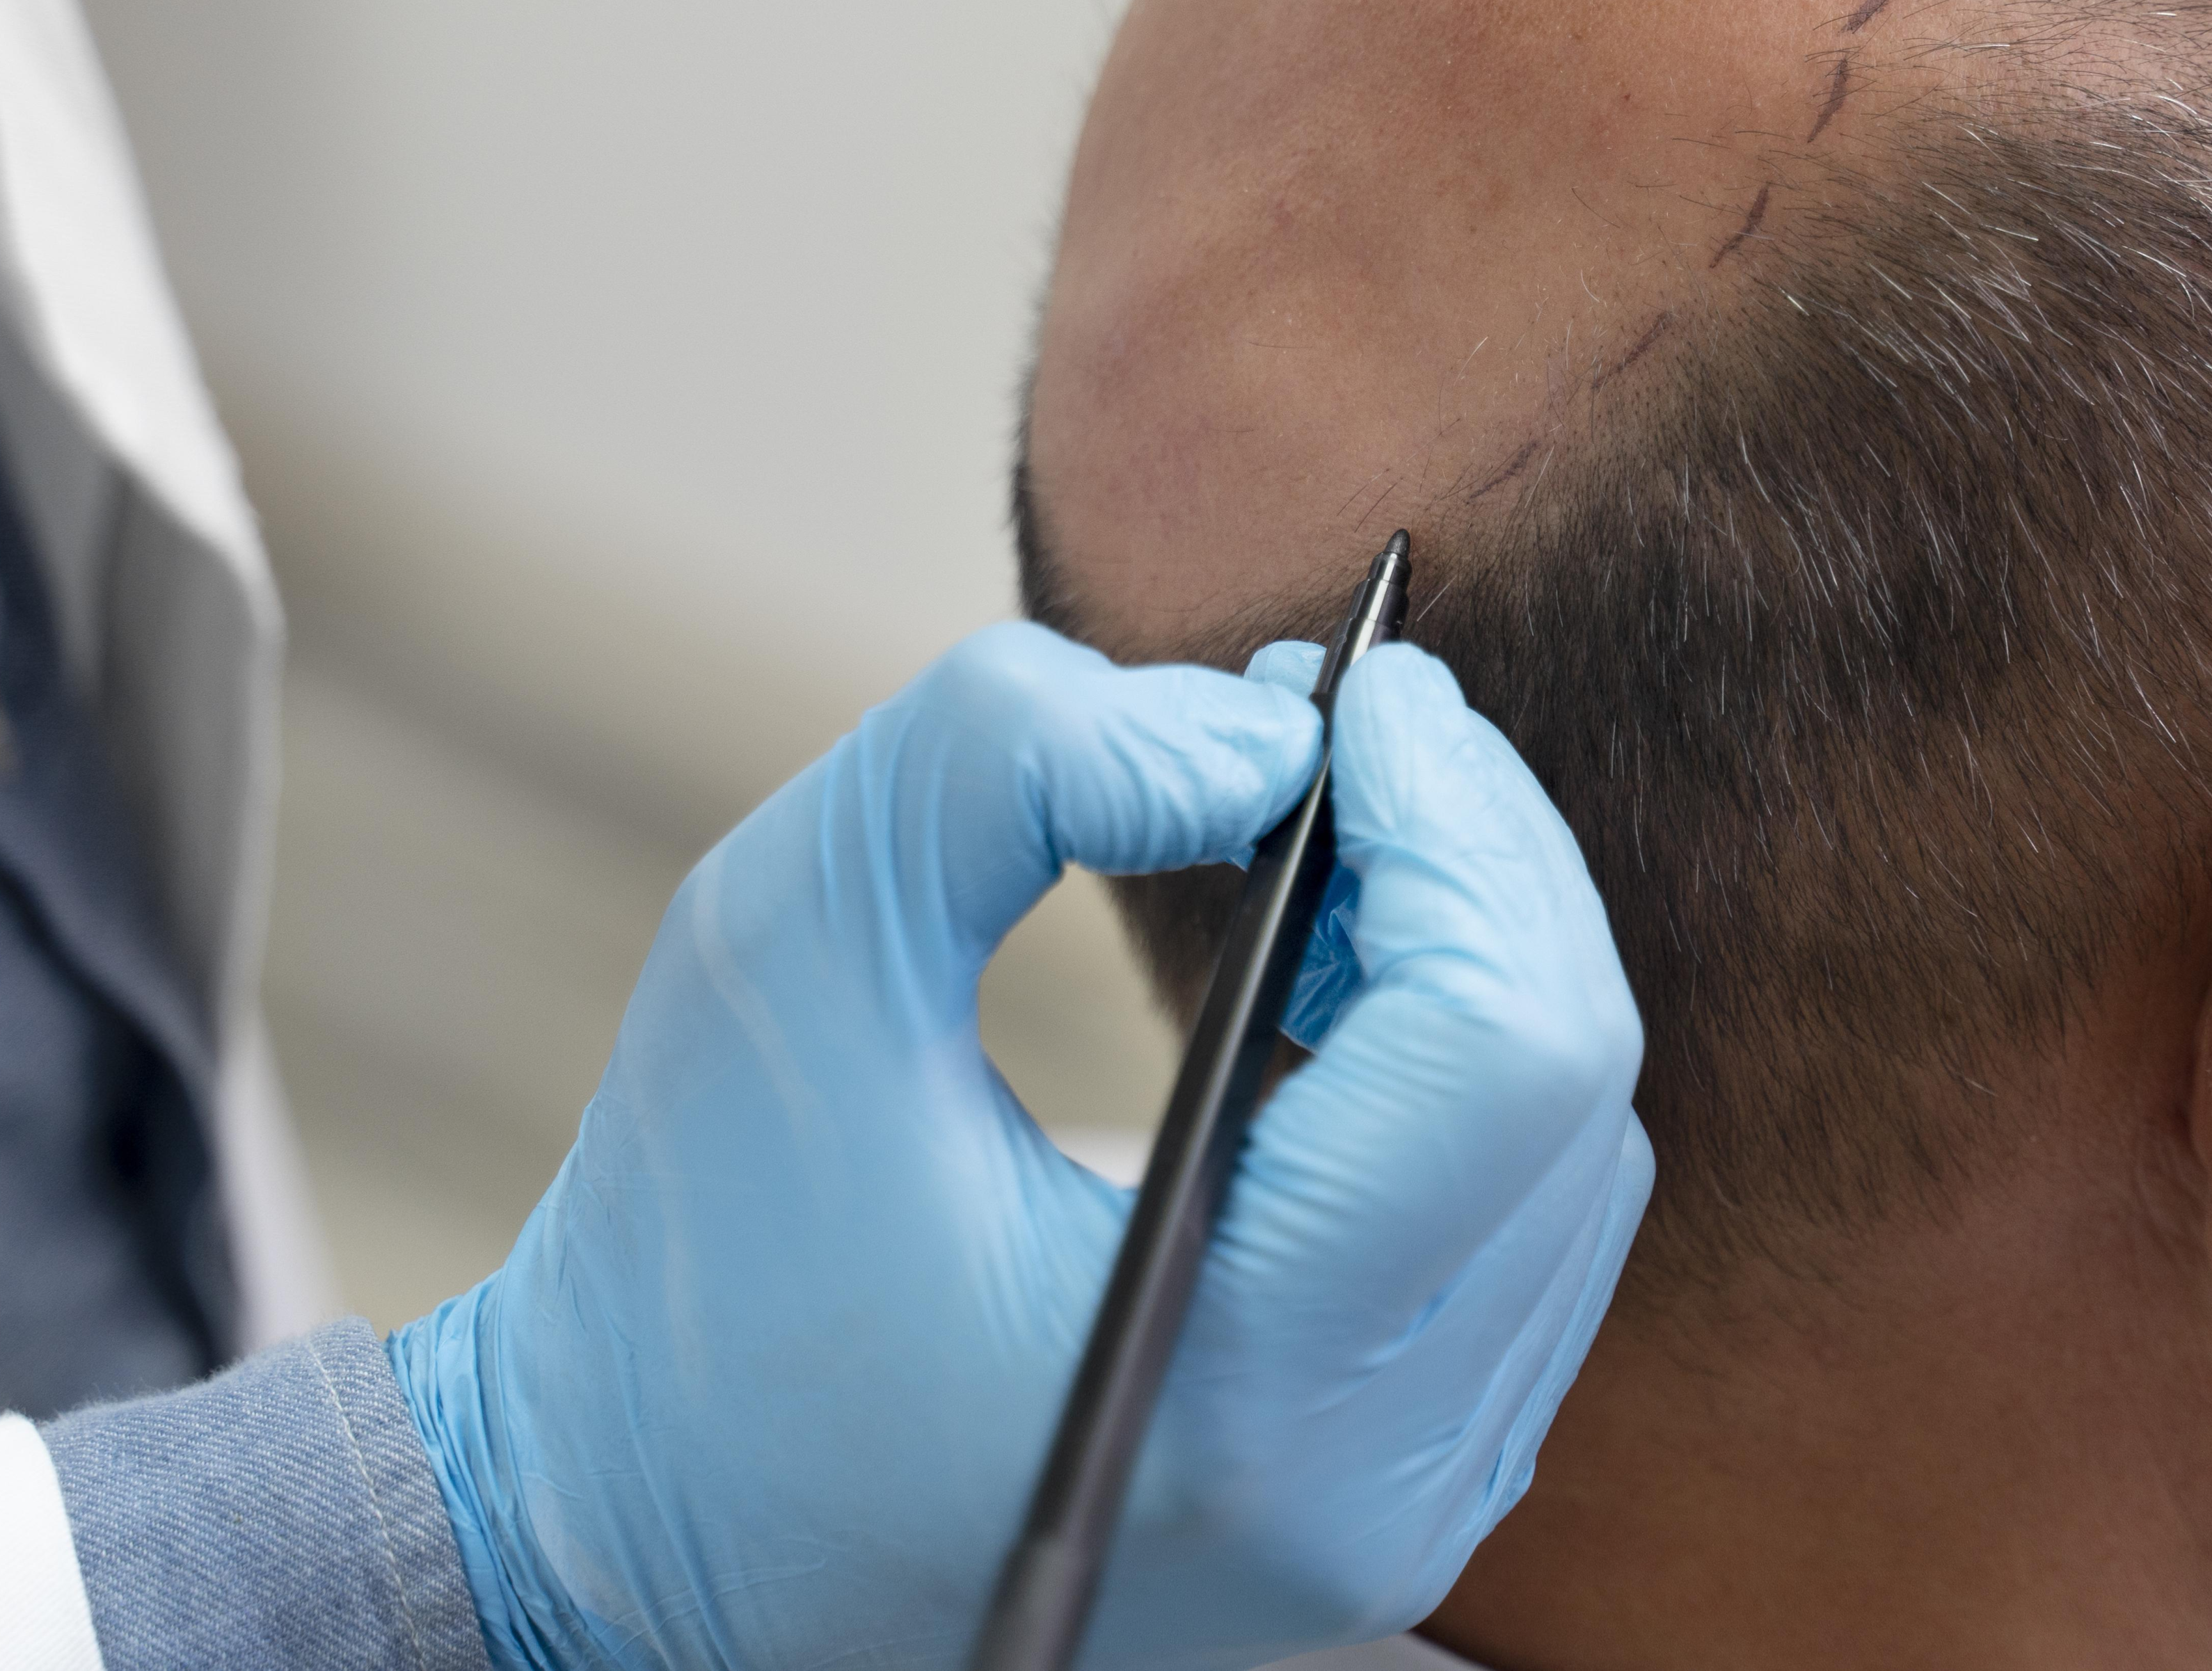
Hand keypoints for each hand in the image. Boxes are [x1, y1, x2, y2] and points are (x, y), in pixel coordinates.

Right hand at [388, 623, 1652, 1670]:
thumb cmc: (695, 1247)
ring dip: (1479, 955)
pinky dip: (1463, 1072)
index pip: (1503, 1052)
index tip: (1370, 686)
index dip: (1461, 823)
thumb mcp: (782, 932)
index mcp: (1228, 1375)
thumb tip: (1260, 736)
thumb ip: (1012, 765)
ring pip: (1577, 1161)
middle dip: (1481, 857)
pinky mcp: (1382, 1508)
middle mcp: (1357, 1490)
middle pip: (1570, 1092)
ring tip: (1338, 822)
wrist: (635, 1525)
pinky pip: (1524, 1242)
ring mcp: (1389, 1523)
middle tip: (1361, 713)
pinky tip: (1343, 977)